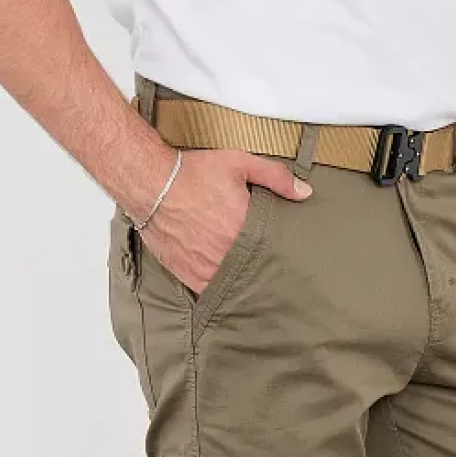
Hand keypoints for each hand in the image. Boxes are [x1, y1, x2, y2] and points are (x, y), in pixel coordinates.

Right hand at [136, 149, 311, 293]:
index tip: (288, 258)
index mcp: (244, 229)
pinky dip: (220, 290)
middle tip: (274, 274)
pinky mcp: (189, 275)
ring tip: (253, 283)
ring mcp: (208, 268)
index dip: (280, 254)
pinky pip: (211, 292)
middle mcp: (227, 253)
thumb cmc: (192, 173)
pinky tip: (227, 287)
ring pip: (235, 285)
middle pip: (255, 270)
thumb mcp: (239, 164)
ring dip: (242, 282)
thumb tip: (304, 192)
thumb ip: (275, 177)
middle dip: (262, 270)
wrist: (151, 184)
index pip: (273, 251)